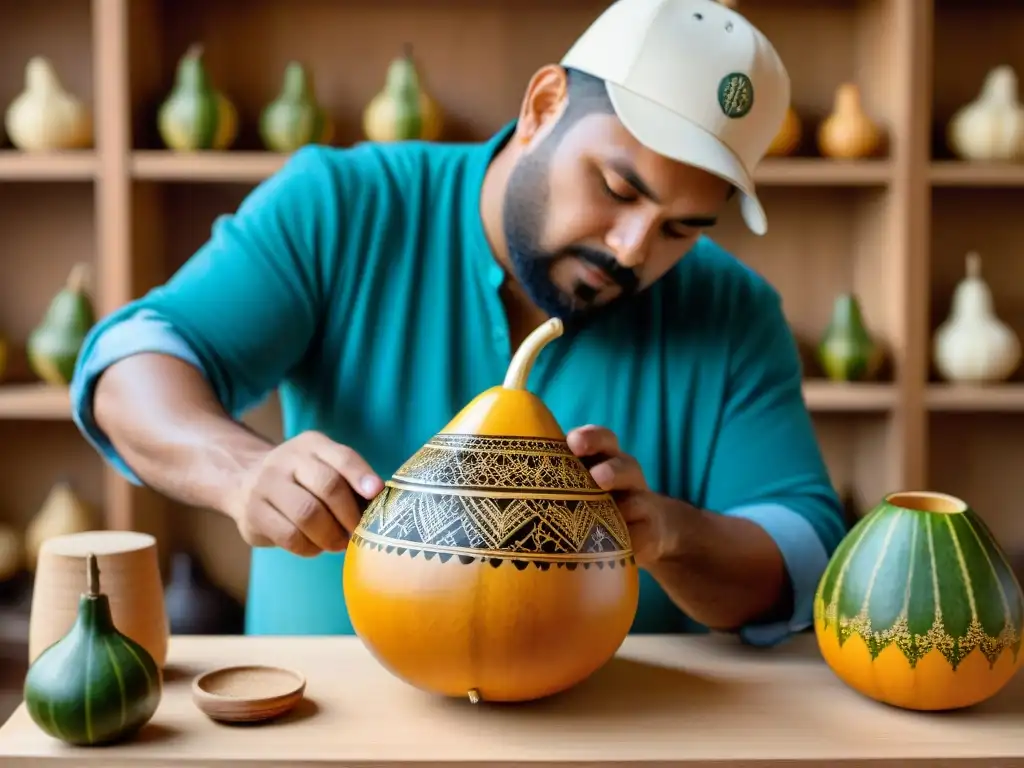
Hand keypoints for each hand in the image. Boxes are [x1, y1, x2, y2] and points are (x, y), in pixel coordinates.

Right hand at [224, 430, 383, 556]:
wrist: (245, 482)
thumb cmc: (302, 480)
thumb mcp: (324, 467)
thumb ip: (351, 480)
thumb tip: (382, 503)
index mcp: (312, 445)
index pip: (342, 457)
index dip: (361, 476)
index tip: (377, 493)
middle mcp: (287, 459)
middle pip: (327, 486)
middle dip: (350, 515)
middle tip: (358, 532)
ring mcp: (266, 485)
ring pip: (307, 514)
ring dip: (331, 535)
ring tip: (339, 542)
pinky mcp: (253, 514)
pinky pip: (289, 536)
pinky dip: (309, 547)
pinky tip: (315, 546)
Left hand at [566, 424, 677, 566]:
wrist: (647, 531)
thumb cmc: (595, 502)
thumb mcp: (578, 484)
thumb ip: (558, 475)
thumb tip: (504, 475)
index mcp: (604, 459)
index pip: (600, 440)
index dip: (589, 438)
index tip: (572, 442)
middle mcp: (625, 477)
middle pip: (621, 463)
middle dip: (611, 467)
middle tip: (598, 476)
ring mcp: (641, 504)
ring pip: (636, 497)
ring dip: (625, 505)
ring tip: (608, 505)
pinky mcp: (650, 535)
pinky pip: (644, 536)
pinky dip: (634, 541)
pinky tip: (623, 546)